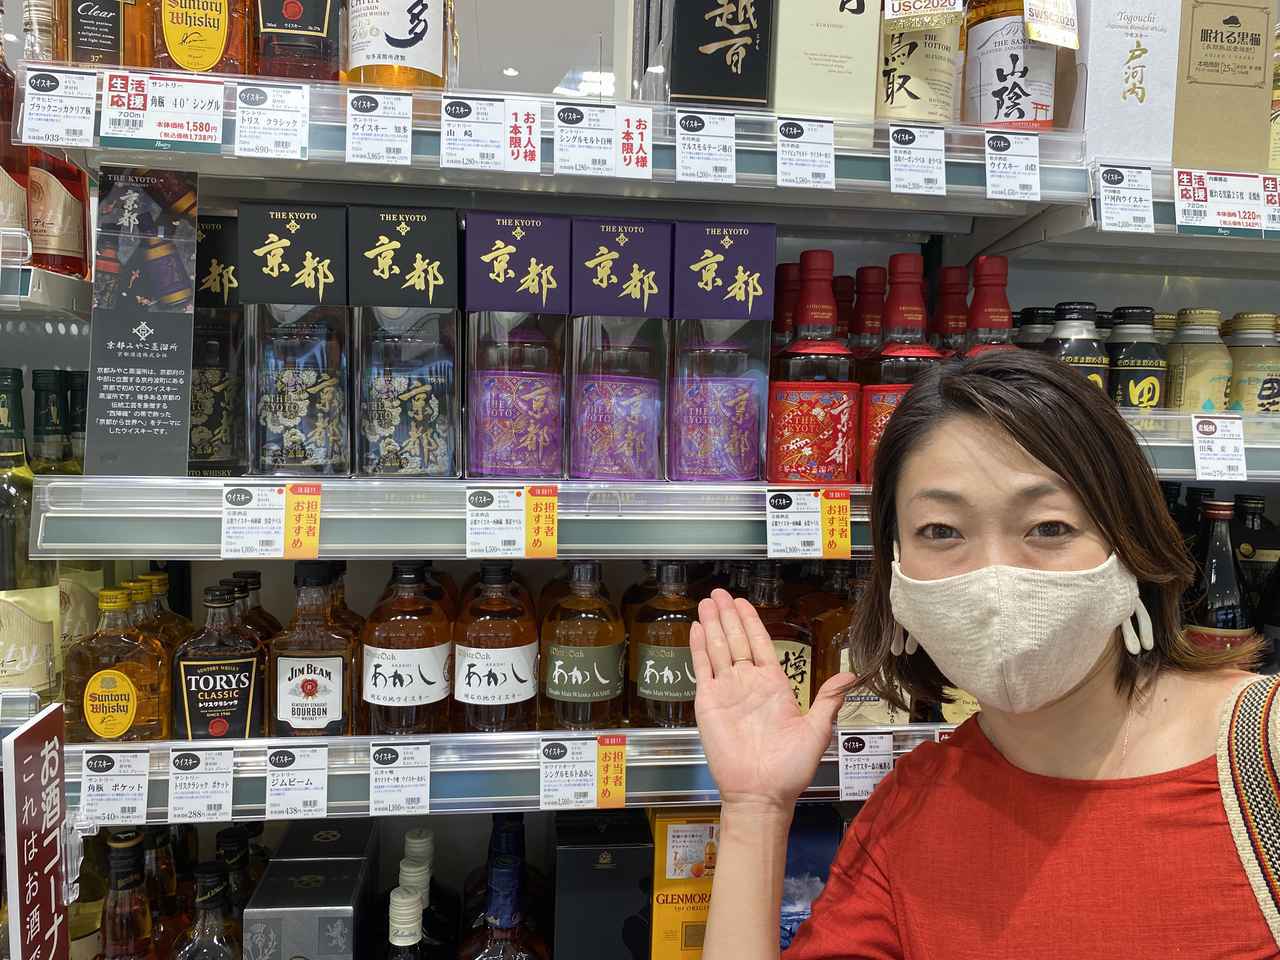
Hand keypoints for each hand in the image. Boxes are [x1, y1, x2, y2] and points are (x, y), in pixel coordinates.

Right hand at [691, 588, 855, 812]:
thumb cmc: (789, 769)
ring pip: (718, 648)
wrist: (761, 793)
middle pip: (737, 640)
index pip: (760, 644)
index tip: (743, 604)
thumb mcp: (816, 730)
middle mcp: (748, 684)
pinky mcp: (708, 703)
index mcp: (773, 686)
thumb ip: (828, 700)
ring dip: (712, 624)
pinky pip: (702, 669)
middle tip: (720, 593)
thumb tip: (850, 675)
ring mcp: (726, 691)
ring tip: (707, 602)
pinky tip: (696, 629)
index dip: (751, 622)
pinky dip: (698, 648)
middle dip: (728, 616)